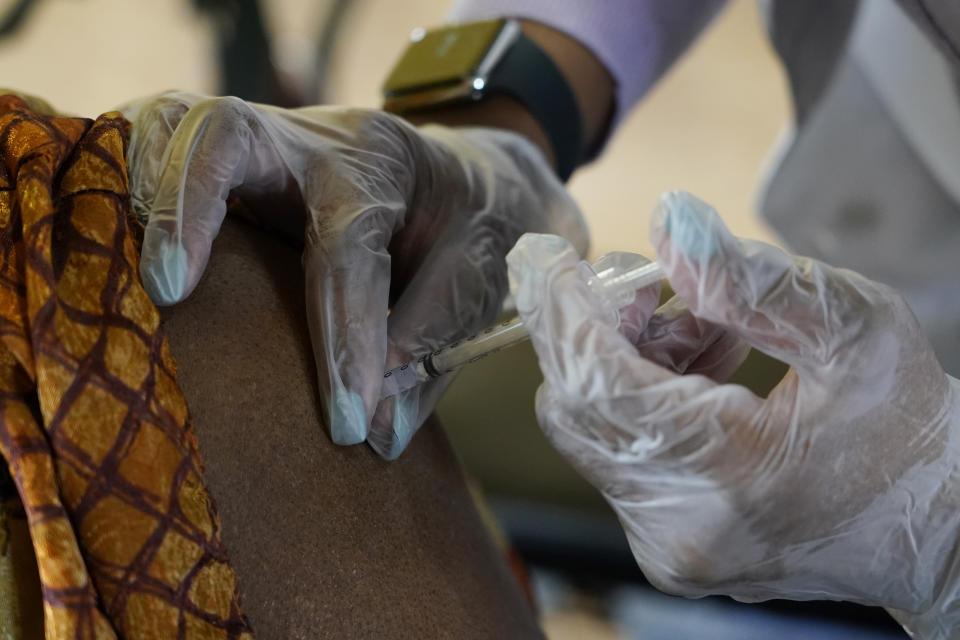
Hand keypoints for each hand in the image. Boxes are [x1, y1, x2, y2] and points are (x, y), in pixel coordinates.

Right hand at [122, 92, 586, 458]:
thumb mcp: (482, 274)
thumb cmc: (472, 224)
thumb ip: (432, 344)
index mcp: (383, 162)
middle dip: (187, 208)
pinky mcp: (231, 162)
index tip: (350, 422)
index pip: (348, 242)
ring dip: (142, 193)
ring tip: (129, 278)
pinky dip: (132, 188)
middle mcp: (313, 139)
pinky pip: (162, 151)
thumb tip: (377, 431)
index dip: (345, 335)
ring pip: (176, 129)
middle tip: (172, 294)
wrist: (466, 175)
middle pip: (226, 136)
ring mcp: (263, 142)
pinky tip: (122, 248)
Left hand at [507, 191, 959, 636]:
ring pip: (592, 431)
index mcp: (727, 472)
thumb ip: (750, 276)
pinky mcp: (667, 550)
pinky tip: (702, 372)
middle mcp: (680, 525)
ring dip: (626, 365)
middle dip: (597, 333)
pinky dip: (641, 403)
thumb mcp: (851, 327)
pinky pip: (618, 458)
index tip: (546, 260)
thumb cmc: (909, 428)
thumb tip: (667, 221)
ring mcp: (669, 548)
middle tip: (650, 287)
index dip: (562, 312)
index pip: (597, 383)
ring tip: (705, 330)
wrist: (942, 533)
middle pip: (577, 408)